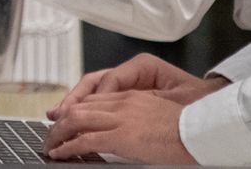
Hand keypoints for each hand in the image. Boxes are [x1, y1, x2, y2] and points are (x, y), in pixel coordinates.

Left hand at [45, 90, 195, 163]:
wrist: (200, 132)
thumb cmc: (189, 129)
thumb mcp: (160, 115)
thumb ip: (140, 117)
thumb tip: (130, 131)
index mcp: (133, 97)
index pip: (95, 99)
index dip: (77, 109)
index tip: (66, 119)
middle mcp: (122, 103)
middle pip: (80, 107)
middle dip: (61, 120)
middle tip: (51, 132)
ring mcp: (120, 119)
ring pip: (76, 120)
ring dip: (58, 133)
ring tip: (50, 145)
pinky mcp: (121, 137)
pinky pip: (85, 140)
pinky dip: (68, 147)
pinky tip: (60, 153)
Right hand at [51, 54, 225, 118]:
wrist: (218, 109)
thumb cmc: (201, 105)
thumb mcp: (174, 102)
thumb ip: (142, 102)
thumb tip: (112, 105)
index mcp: (143, 67)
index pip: (110, 81)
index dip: (94, 99)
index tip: (82, 114)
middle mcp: (132, 71)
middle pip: (94, 82)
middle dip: (74, 100)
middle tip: (58, 115)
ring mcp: (128, 81)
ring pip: (93, 89)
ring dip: (74, 103)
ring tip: (57, 115)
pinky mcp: (129, 93)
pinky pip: (101, 97)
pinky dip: (86, 106)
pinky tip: (73, 115)